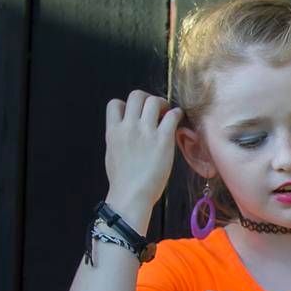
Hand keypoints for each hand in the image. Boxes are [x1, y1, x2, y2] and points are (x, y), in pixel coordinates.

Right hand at [104, 89, 181, 213]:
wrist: (131, 194)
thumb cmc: (122, 181)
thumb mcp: (112, 153)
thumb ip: (118, 138)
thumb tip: (125, 133)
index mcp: (113, 130)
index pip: (115, 104)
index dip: (126, 106)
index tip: (135, 114)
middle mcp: (128, 127)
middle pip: (136, 96)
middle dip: (146, 98)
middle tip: (155, 110)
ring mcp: (145, 132)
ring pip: (153, 101)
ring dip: (162, 103)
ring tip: (167, 113)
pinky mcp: (162, 139)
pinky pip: (172, 116)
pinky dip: (176, 113)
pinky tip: (178, 119)